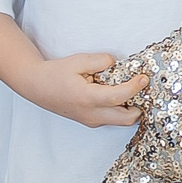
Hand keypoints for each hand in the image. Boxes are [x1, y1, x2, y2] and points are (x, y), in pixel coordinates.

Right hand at [20, 51, 147, 127]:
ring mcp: (91, 120)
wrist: (37, 86)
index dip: (135, 87)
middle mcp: (91, 114)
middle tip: (142, 89)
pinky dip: (120, 110)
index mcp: (88, 98)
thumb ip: (100, 61)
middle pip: (127, 119)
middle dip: (139, 105)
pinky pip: (112, 119)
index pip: (119, 96)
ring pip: (121, 122)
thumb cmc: (55, 73)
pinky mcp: (90, 121)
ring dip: (130, 109)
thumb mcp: (78, 60)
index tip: (144, 78)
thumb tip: (117, 64)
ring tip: (130, 91)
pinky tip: (118, 95)